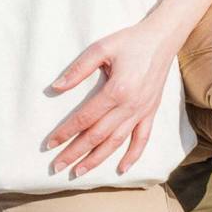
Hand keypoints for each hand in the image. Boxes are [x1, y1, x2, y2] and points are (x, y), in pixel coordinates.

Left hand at [44, 15, 183, 176]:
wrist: (162, 38)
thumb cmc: (130, 41)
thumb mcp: (101, 48)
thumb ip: (78, 69)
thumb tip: (55, 88)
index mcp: (117, 90)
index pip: (84, 118)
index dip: (65, 133)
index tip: (49, 144)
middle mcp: (130, 106)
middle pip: (98, 136)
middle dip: (75, 153)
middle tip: (57, 166)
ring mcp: (142, 111)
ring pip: (117, 142)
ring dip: (97, 159)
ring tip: (79, 172)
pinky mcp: (151, 112)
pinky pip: (142, 139)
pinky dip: (133, 156)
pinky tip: (121, 169)